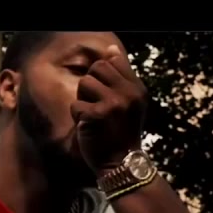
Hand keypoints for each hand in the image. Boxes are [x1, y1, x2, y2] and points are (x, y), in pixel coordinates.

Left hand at [70, 44, 147, 172]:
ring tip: (94, 118)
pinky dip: (78, 118)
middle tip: (97, 107)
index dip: (102, 77)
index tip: (105, 96)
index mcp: (137, 88)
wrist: (122, 164)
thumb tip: (110, 48)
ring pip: (84, 83)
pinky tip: (89, 129)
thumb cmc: (122, 133)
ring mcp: (114, 103)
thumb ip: (121, 76)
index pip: (112, 61)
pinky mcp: (96, 115)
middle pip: (96, 68)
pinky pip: (75, 104)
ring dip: (83, 101)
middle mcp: (129, 93)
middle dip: (91, 86)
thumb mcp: (130, 103)